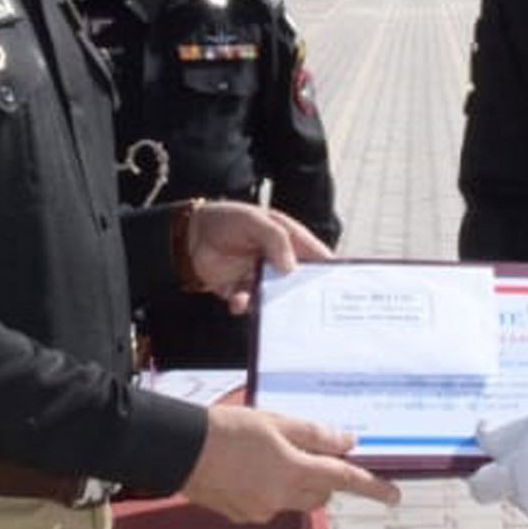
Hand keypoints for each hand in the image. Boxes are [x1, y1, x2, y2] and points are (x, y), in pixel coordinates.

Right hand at [178, 404, 398, 523]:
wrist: (178, 449)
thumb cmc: (227, 429)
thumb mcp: (277, 423)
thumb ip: (316, 436)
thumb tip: (347, 443)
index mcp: (294, 473)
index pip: (345, 481)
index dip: (373, 488)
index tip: (394, 496)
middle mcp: (281, 498)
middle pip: (321, 494)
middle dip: (322, 477)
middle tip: (305, 451)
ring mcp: (260, 511)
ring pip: (296, 501)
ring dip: (296, 483)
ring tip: (267, 455)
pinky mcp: (241, 515)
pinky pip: (270, 505)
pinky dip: (270, 490)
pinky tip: (248, 469)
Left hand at [183, 201, 332, 313]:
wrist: (188, 235)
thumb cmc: (226, 220)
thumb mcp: (254, 220)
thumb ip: (275, 239)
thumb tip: (291, 268)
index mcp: (290, 241)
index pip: (318, 257)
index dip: (330, 271)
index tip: (339, 287)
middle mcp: (279, 262)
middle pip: (300, 282)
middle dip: (304, 295)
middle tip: (308, 307)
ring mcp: (261, 278)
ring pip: (276, 297)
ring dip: (273, 304)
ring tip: (269, 308)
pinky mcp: (241, 291)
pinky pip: (249, 304)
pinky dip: (245, 305)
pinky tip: (239, 302)